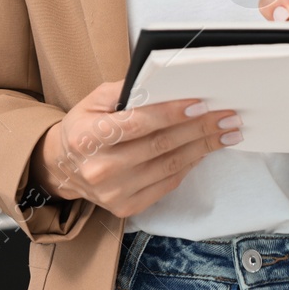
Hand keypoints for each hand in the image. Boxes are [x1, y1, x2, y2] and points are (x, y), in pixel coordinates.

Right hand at [28, 79, 242, 218]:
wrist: (62, 168)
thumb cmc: (83, 128)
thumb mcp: (93, 100)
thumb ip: (125, 90)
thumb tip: (163, 82)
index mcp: (89, 137)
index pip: (138, 124)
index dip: (172, 113)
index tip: (200, 104)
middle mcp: (101, 168)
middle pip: (160, 145)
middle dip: (198, 129)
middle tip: (226, 117)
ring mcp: (115, 192)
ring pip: (169, 166)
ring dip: (202, 148)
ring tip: (225, 133)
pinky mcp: (127, 207)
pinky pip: (167, 184)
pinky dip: (189, 165)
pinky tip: (204, 150)